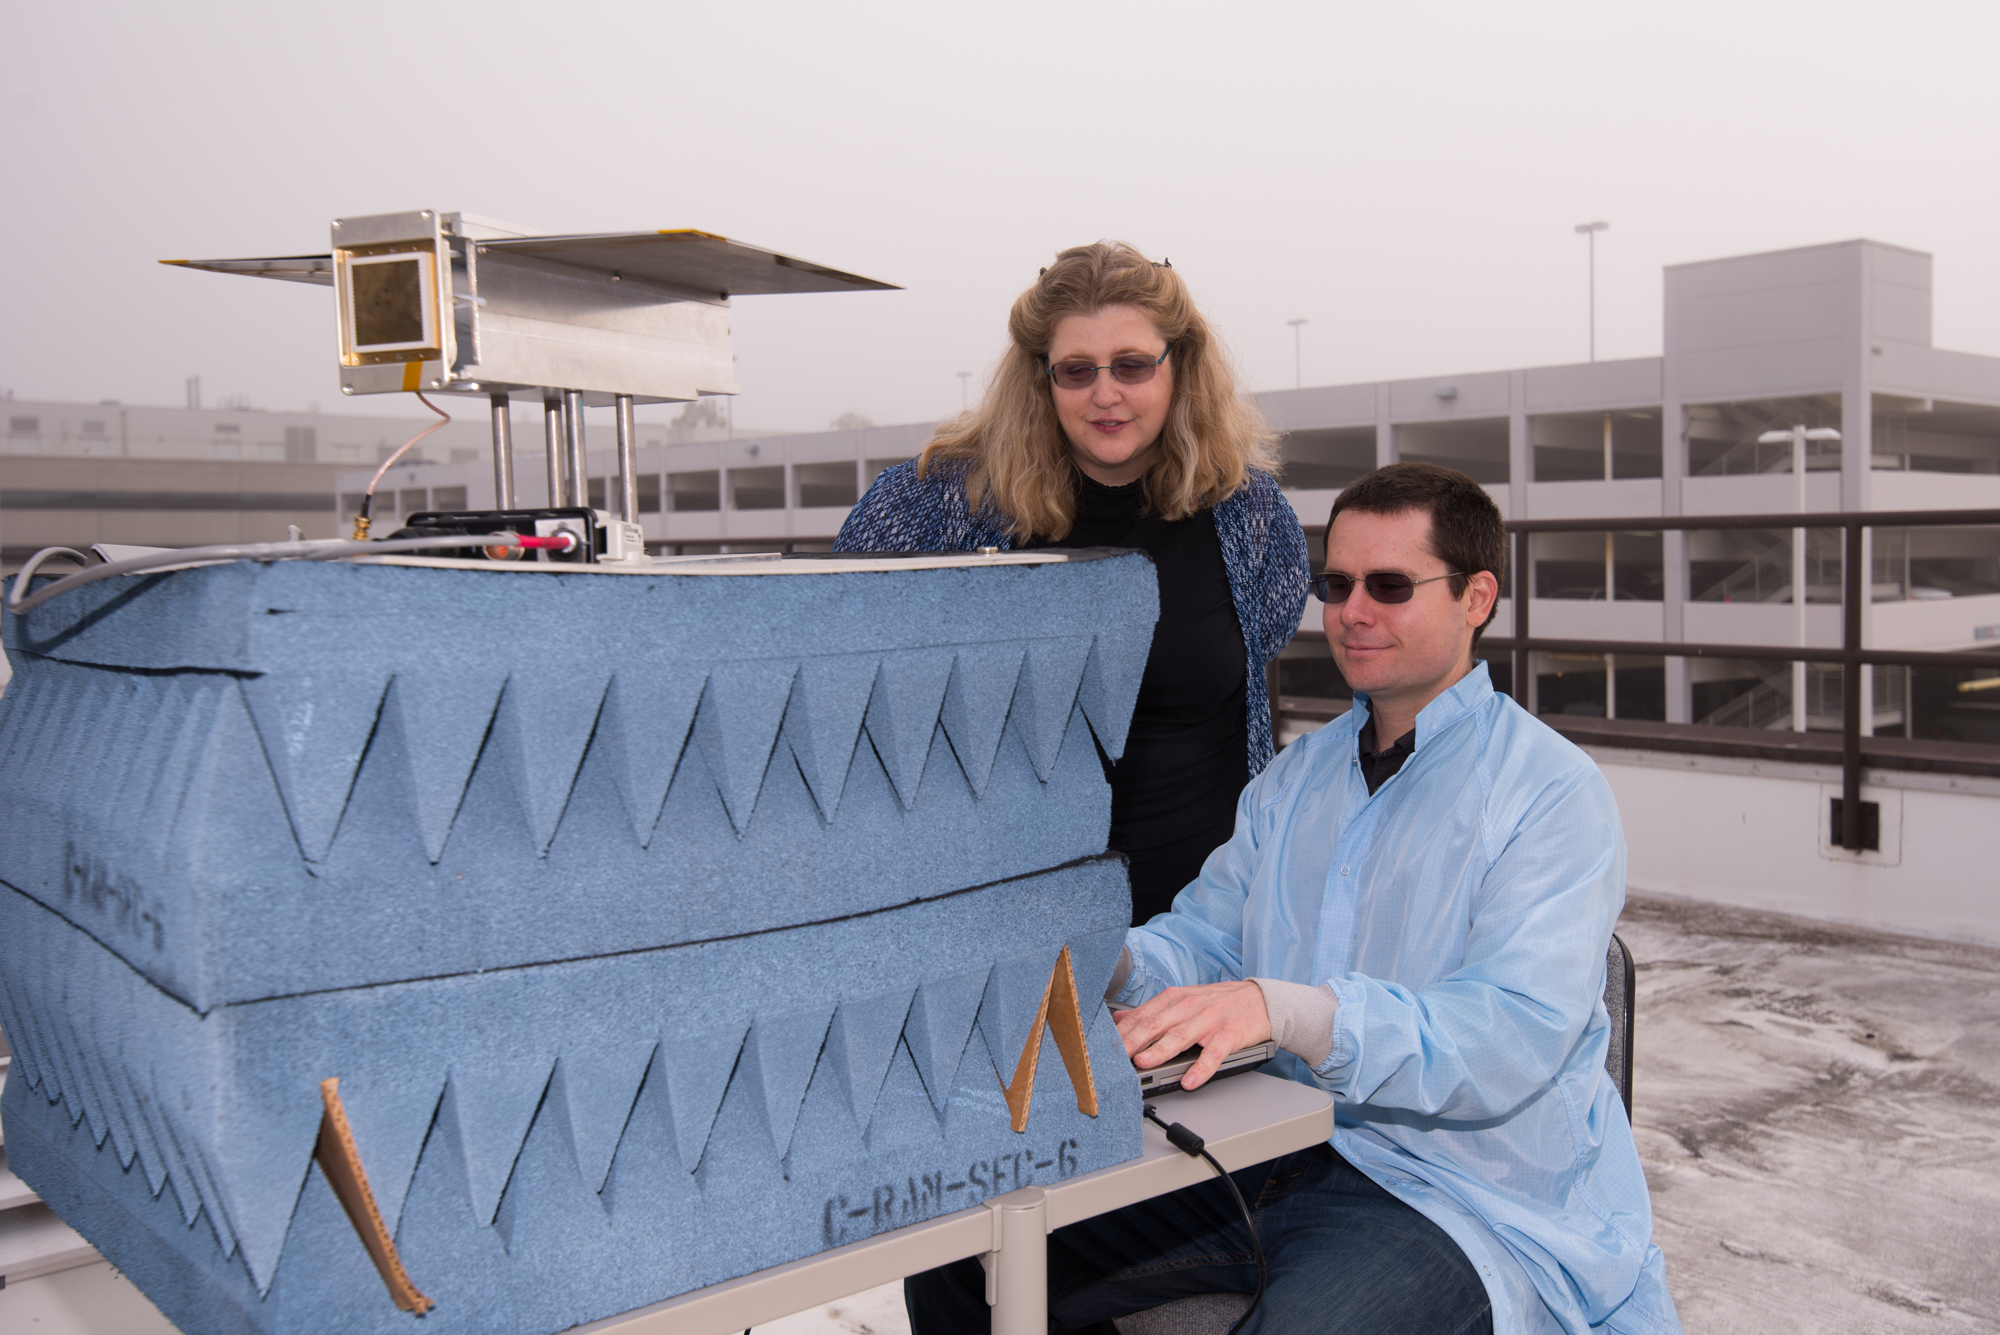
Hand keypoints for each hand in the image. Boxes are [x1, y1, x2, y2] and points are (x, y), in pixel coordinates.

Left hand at [1114, 981, 1271, 1090]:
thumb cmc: (1218, 1002)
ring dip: (1160, 1050)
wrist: (1260, 1000)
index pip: (1142, 1014)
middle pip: (1156, 1024)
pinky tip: (1190, 1080)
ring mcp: (1209, 1021)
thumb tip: (1120, 1016)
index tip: (1105, 1045)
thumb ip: (1153, 1009)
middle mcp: (1189, 1007)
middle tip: (1116, 1056)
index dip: (1123, 1030)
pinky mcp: (1229, 1035)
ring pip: (1180, 1036)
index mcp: (1175, 999)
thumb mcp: (1184, 998)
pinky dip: (1201, 1068)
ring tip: (1144, 1063)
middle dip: (1133, 1040)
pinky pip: (1213, 1054)